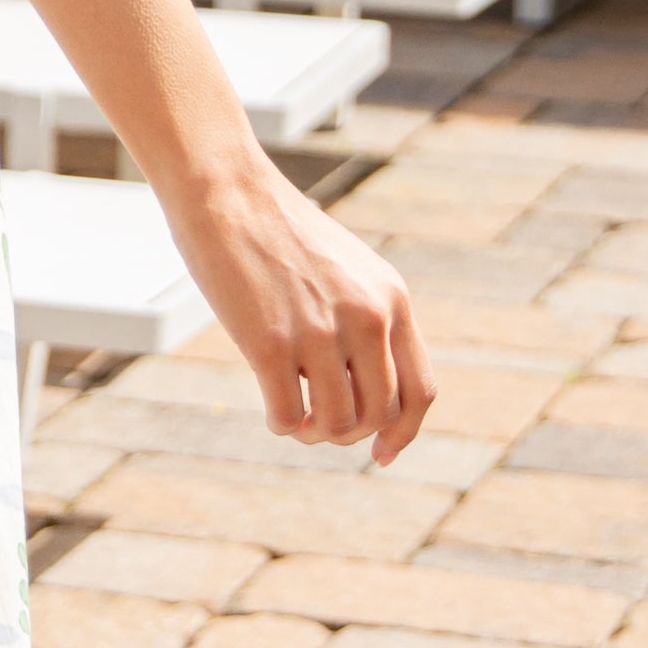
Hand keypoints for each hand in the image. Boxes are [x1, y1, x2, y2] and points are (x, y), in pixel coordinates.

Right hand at [169, 160, 434, 462]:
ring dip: (314, 433)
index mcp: (392, 300)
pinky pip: (288, 415)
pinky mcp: (271, 342)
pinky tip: (272, 411)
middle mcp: (367, 318)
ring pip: (337, 423)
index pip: (419, 390)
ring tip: (296, 419)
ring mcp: (320, 332)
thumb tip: (364, 389)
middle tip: (319, 425)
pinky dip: (282, 424)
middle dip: (351, 434)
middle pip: (379, 413)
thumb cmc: (280, 232)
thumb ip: (368, 318)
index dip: (404, 433)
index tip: (381, 454)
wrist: (228, 192)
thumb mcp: (348, 270)